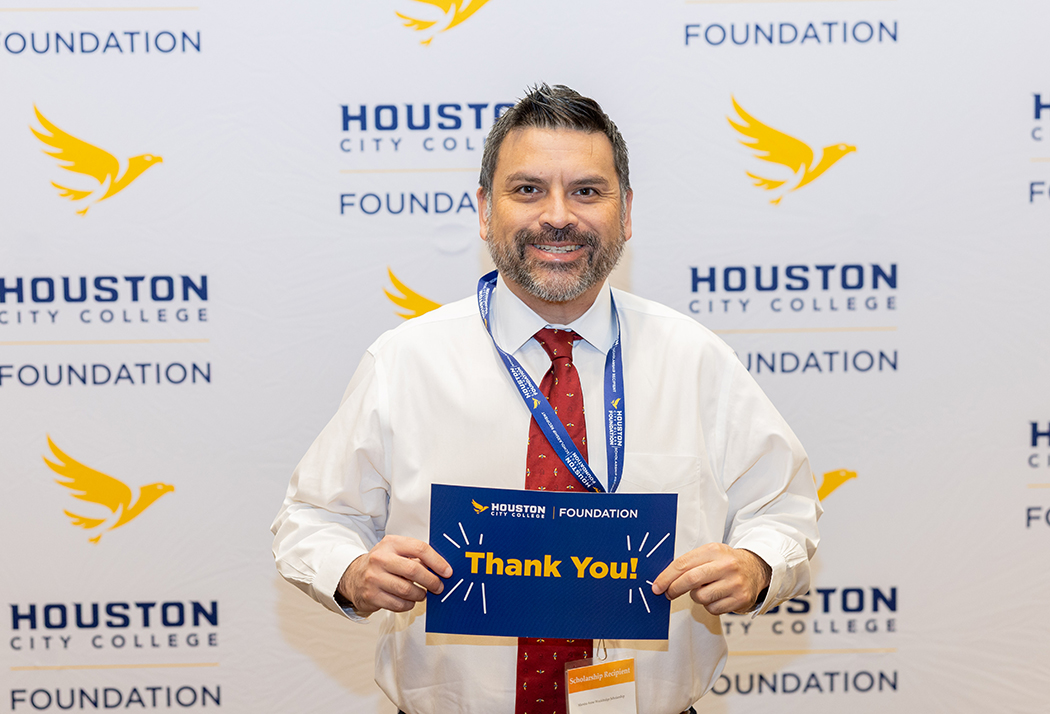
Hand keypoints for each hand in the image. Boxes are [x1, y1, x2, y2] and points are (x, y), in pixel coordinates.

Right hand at [337, 535, 451, 615]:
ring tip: (422, 594)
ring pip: (407, 590)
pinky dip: (408, 604)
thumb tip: (442, 569)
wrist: (354, 577)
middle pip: (414, 570)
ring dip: (420, 595)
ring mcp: (374, 578)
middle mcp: (380, 558)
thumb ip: (417, 556)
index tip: (447, 572)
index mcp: (391, 543)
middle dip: (431, 581)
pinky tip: (408, 600)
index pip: (419, 548)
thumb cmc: (383, 564)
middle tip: (438, 587)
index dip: (437, 561)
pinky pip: (398, 604)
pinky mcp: (371, 596)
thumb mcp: (396, 552)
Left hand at [651, 543, 770, 615]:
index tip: (657, 586)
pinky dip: (709, 606)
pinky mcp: (741, 599)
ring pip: (701, 597)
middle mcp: (726, 565)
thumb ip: (689, 563)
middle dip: (674, 588)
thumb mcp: (709, 554)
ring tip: (703, 590)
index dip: (666, 577)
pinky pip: (713, 608)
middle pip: (691, 579)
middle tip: (668, 594)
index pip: (683, 563)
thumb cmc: (725, 562)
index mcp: (714, 550)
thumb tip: (663, 580)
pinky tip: (716, 596)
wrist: (755, 568)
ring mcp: (735, 583)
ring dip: (696, 596)